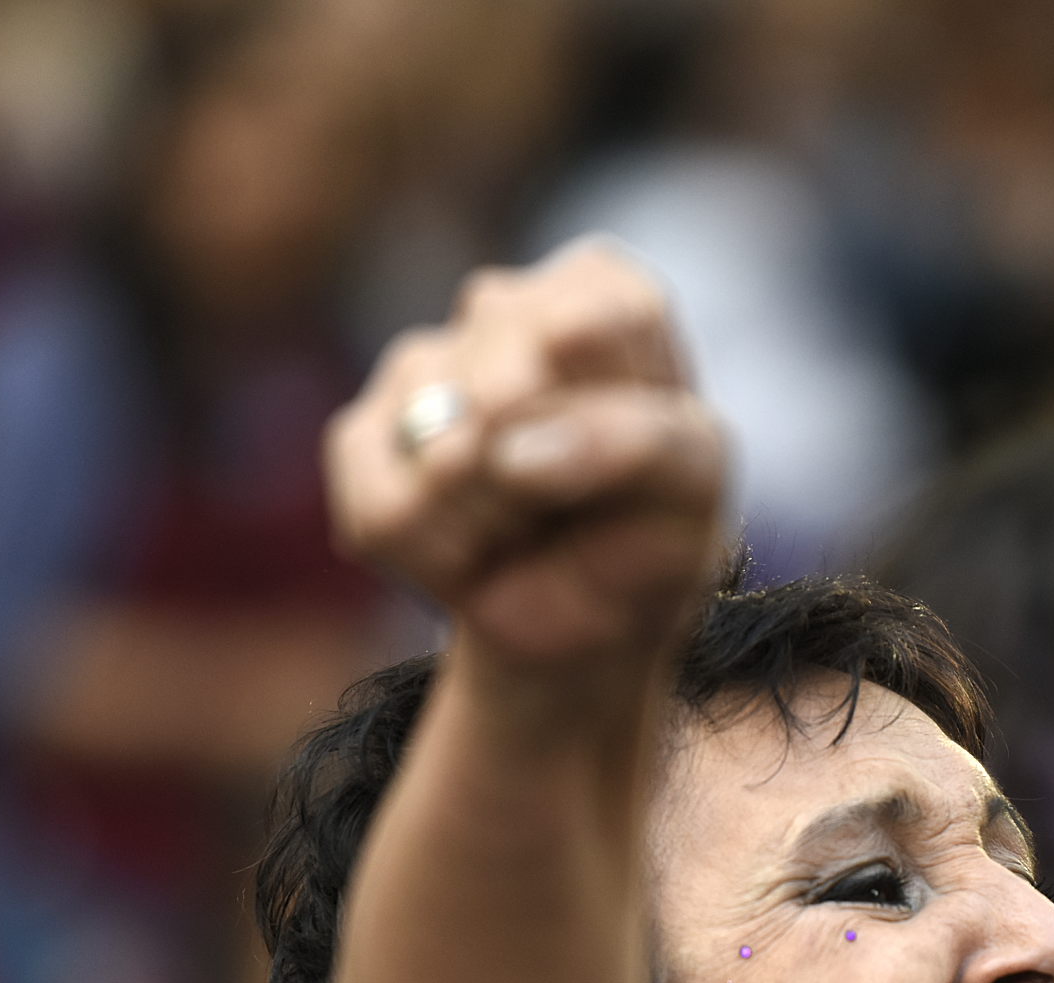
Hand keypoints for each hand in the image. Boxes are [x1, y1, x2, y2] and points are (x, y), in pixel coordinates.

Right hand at [325, 241, 726, 699]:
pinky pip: (391, 514)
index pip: (594, 324)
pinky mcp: (359, 439)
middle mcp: (501, 309)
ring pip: (448, 455)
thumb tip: (503, 450)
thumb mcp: (694, 484)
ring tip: (529, 525)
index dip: (615, 418)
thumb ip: (636, 444)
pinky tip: (476, 549)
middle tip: (580, 505)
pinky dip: (447, 560)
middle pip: (510, 383)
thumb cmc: (650, 529)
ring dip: (504, 521)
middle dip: (554, 476)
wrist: (592, 619)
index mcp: (600, 293)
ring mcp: (421, 366)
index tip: (642, 460)